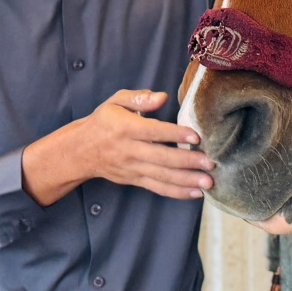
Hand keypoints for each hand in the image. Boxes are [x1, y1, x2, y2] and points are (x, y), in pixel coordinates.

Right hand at [21, 90, 214, 205]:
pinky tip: (194, 194)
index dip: (175, 134)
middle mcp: (130, 150)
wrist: (81, 150)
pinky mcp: (134, 180)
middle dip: (188, 162)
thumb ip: (138, 98)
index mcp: (127, 128)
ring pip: (162, 177)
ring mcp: (133, 168)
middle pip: (162, 158)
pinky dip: (176, 192)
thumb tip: (161, 96)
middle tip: (210, 163)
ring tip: (208, 183)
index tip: (196, 137)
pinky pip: (157, 188)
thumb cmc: (103, 121)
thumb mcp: (116, 101)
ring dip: (187, 181)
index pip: (154, 132)